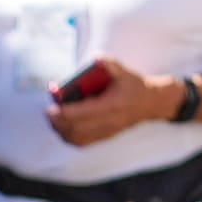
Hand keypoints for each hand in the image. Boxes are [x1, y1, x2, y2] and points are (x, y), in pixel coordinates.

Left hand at [42, 57, 175, 151]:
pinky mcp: (106, 136)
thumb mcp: (124, 72)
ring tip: (53, 119)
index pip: (84, 113)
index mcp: (112, 106)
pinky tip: (62, 128)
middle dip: (59, 122)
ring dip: (62, 130)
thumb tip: (97, 58)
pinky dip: (69, 137)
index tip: (51, 108)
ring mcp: (108, 131)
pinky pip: (83, 143)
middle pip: (77, 129)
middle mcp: (109, 121)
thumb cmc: (135, 86)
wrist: (152, 103)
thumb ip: (110, 64)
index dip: (65, 113)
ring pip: (78, 139)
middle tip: (49, 112)